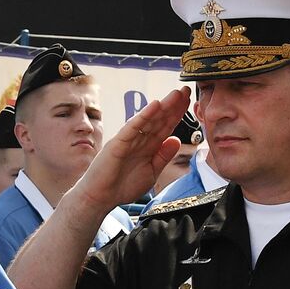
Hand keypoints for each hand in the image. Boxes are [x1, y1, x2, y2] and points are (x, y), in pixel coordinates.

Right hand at [71, 88, 190, 213]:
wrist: (101, 198)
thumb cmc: (122, 186)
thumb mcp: (151, 172)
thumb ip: (163, 156)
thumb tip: (176, 139)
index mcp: (148, 146)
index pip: (165, 126)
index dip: (177, 113)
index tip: (188, 100)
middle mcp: (139, 139)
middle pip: (159, 119)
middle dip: (173, 105)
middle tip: (185, 90)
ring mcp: (128, 139)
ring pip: (148, 120)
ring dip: (162, 107)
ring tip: (175, 94)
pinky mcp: (118, 143)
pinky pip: (133, 127)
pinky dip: (143, 116)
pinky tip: (154, 106)